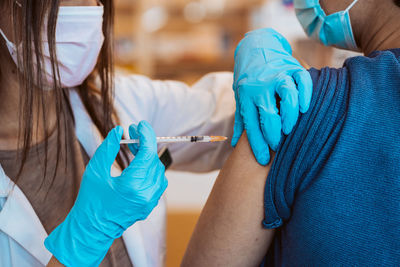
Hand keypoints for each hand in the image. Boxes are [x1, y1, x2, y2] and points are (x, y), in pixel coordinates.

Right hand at [44, 121, 167, 265]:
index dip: (146, 136)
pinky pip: (157, 181)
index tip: (141, 125)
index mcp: (132, 185)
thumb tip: (118, 131)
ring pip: (158, 170)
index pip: (148, 154)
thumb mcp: (95, 171)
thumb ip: (108, 148)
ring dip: (148, 156)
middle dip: (145, 144)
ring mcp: (150, 201)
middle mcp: (145, 194)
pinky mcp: (150, 205)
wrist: (92, 229)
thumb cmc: (90, 200)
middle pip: (153, 160)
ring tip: (133, 148)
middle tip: (133, 134)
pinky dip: (150, 169)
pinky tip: (138, 164)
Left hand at [232, 28, 312, 164]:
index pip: (251, 125)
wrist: (255, 47)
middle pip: (268, 114)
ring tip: (289, 130)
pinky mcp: (292, 67)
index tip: (263, 161)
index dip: (257, 145)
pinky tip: (305, 109)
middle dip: (273, 135)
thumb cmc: (247, 79)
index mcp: (246, 96)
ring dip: (290, 116)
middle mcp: (261, 86)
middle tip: (277, 146)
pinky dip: (306, 95)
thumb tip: (234, 145)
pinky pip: (302, 81)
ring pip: (287, 96)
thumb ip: (241, 121)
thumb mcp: (240, 98)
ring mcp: (278, 75)